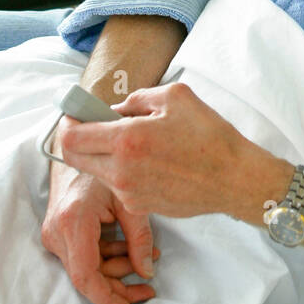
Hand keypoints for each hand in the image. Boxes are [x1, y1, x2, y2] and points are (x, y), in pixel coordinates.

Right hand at [41, 118, 158, 303]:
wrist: (81, 143)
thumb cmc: (107, 164)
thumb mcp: (130, 199)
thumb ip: (140, 238)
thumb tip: (147, 271)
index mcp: (74, 222)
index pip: (86, 276)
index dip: (108, 297)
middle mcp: (58, 231)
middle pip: (88, 276)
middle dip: (119, 286)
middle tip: (148, 289)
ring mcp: (56, 232)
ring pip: (87, 268)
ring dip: (117, 269)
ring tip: (147, 260)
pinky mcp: (60, 231)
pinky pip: (85, 255)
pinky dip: (109, 256)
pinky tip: (131, 250)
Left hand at [58, 82, 249, 219]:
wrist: (235, 179)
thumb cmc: (210, 136)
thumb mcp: (176, 97)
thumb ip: (136, 99)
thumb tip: (115, 111)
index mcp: (127, 140)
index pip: (72, 138)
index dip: (67, 124)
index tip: (75, 115)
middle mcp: (121, 171)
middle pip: (75, 159)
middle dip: (78, 141)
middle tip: (94, 127)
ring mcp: (129, 193)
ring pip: (98, 172)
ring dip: (105, 156)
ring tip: (138, 144)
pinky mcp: (140, 206)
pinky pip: (119, 185)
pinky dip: (125, 172)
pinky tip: (154, 163)